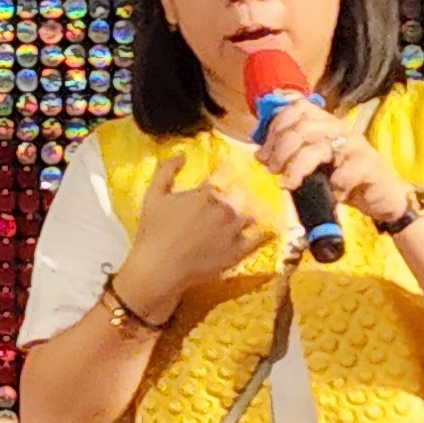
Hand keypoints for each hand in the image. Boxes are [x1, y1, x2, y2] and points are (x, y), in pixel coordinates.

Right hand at [121, 148, 274, 317]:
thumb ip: (166, 172)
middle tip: (240, 195)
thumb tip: (182, 155)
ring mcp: (233, 231)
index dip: (225, 173)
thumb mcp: (153, 196)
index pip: (221, 177)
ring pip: (249, 216)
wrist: (160, 267)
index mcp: (206, 194)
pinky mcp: (238, 251)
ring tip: (253, 212)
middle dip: (237, 195)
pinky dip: (265, 233)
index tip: (229, 170)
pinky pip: (258, 239)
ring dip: (251, 212)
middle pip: (237, 197)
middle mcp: (224, 209)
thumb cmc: (153, 231)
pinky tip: (270, 229)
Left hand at [249, 92, 414, 226]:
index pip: (297, 109)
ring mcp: (356, 146)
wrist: (382, 198)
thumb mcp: (315, 164)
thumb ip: (292, 154)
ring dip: (297, 168)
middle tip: (272, 170)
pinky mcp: (369, 166)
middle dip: (281, 150)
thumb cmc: (344, 180)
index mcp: (326, 123)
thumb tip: (260, 154)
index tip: (263, 153)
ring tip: (288, 184)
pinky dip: (332, 187)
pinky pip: (344, 173)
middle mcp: (341, 128)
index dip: (275, 128)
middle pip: (303, 128)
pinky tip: (331, 196)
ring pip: (318, 148)